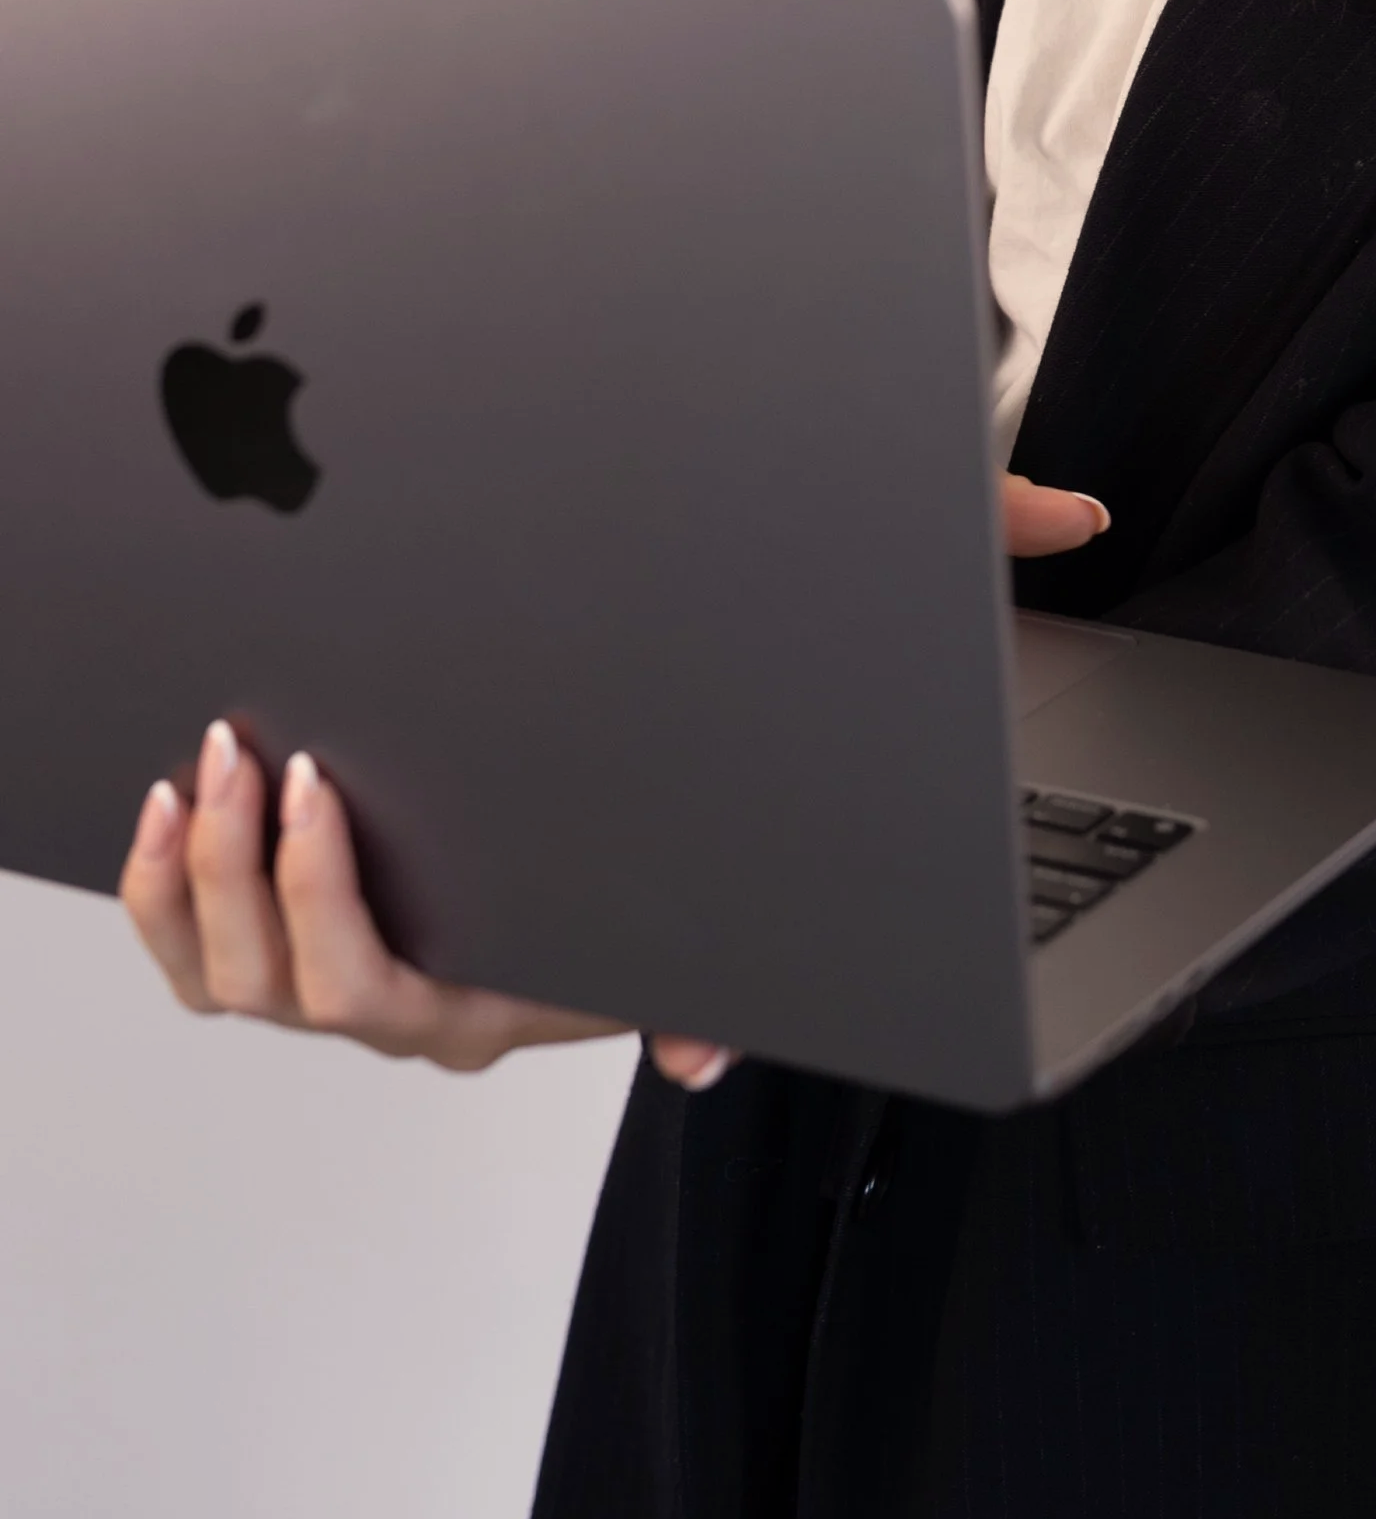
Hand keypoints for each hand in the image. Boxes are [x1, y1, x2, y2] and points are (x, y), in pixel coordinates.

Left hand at [120, 469, 1109, 1088]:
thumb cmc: (731, 781)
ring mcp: (381, 967)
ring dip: (200, 879)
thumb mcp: (822, 729)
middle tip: (256, 746)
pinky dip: (165, 892)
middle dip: (255, 874)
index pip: (431, 995)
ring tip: (210, 755)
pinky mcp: (320, 927)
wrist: (675, 824)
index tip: (320, 781)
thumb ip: (950, 600)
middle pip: (305, 990)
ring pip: (239, 977)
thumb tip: (1068, 523)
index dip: (337, 908)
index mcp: (559, 967)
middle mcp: (457, 994)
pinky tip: (172, 791)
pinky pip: (204, 955)